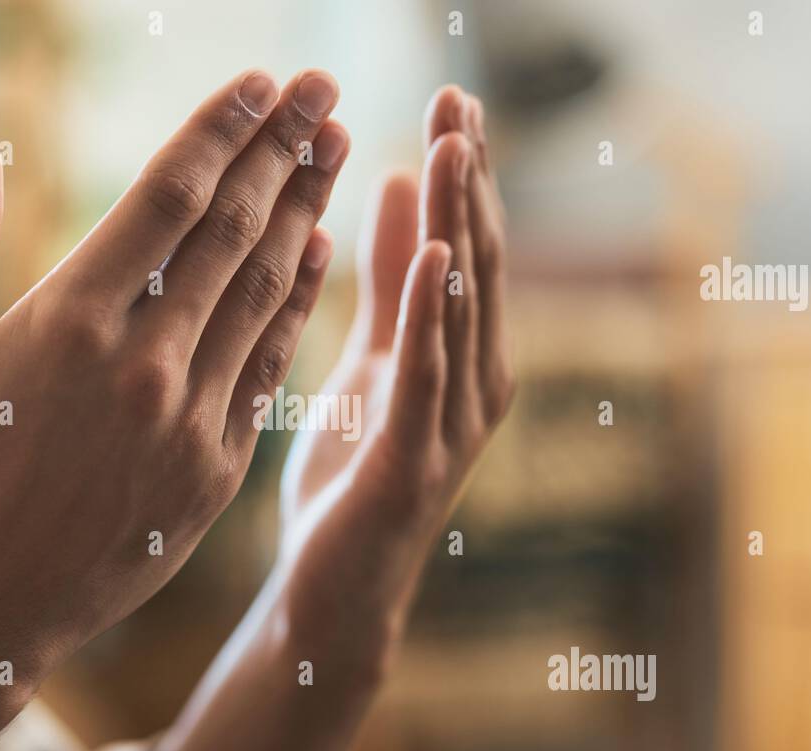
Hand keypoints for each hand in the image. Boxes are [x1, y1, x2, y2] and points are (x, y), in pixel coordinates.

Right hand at [0, 69, 348, 689]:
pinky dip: (301, 305)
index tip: (264, 81)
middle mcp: (142, 362)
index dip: (223, 128)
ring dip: (307, 213)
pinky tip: (324, 253)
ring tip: (337, 151)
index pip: (169, 195)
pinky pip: (271, 368)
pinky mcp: (217, 471)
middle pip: (233, 230)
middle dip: (284, 149)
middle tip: (325, 89)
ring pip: (266, 293)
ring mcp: (188, 420)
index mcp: (68, 319)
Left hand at [276, 85, 512, 671]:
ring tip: (451, 148)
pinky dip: (432, 313)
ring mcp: (452, 425)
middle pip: (475, 263)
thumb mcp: (370, 361)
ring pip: (461, 308)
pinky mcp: (415, 462)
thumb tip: (397, 183)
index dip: (465, 175)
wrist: (334, 589)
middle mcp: (473, 383)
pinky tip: (435, 254)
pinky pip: (426, 375)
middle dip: (468, 181)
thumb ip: (390, 283)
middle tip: (458, 100)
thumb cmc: (354, 473)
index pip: (467, 247)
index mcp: (461, 356)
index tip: (454, 100)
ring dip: (458, 224)